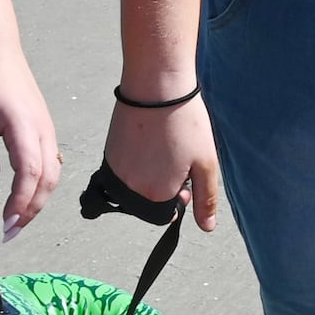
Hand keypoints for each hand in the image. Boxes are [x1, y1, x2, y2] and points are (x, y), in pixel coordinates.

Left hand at [0, 40, 62, 237]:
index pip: (30, 172)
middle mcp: (43, 130)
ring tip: (16, 220)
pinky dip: (40, 186)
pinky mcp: (45, 130)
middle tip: (9, 232)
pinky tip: (23, 198)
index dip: (21, 202)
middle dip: (31, 210)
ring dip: (37, 201)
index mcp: (23, 125)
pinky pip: (50, 164)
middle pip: (48, 179)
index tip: (5, 224)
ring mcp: (48, 130)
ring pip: (53, 174)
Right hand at [103, 90, 221, 232]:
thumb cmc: (185, 123)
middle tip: (176, 161)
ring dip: (148, 177)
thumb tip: (207, 228)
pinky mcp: (108, 154)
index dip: (179, 200)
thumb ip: (205, 200)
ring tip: (162, 150)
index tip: (186, 179)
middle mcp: (129, 189)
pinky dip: (135, 164)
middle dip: (162, 190)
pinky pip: (121, 173)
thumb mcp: (206, 164)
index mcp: (155, 195)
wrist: (156, 87)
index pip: (164, 215)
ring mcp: (115, 172)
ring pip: (133, 188)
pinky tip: (149, 143)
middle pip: (146, 204)